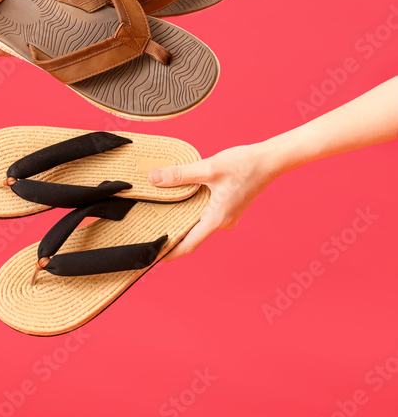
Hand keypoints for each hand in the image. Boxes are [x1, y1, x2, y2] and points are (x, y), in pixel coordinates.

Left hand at [150, 144, 275, 256]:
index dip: (169, 252)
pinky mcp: (228, 206)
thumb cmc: (243, 165)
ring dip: (181, 219)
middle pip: (191, 235)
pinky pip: (205, 212)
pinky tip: (179, 198)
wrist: (269, 160)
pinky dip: (191, 209)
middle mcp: (222, 221)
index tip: (153, 257)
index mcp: (216, 219)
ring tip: (158, 214)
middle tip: (148, 231)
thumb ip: (180, 175)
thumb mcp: (208, 169)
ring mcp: (226, 215)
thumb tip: (154, 179)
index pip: (188, 244)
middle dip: (171, 234)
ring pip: (198, 222)